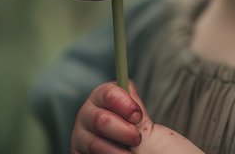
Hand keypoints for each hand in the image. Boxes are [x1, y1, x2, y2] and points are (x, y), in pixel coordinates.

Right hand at [70, 81, 202, 153]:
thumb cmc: (152, 147)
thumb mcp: (144, 123)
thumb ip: (132, 107)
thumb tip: (126, 87)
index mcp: (105, 101)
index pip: (108, 93)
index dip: (123, 103)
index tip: (137, 115)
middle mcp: (89, 117)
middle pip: (98, 118)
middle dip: (121, 130)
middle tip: (136, 139)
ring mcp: (82, 138)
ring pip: (93, 143)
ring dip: (116, 150)